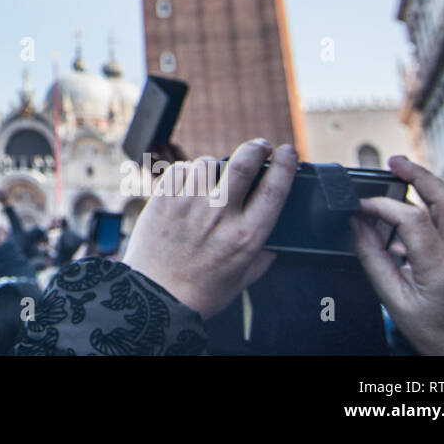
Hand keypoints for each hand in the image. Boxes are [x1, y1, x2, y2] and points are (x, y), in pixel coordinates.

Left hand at [121, 139, 296, 317]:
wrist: (154, 297)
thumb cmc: (201, 292)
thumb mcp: (243, 279)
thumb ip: (262, 256)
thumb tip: (276, 239)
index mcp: (246, 237)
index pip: (274, 190)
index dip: (285, 166)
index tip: (289, 152)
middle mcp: (219, 216)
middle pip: (242, 164)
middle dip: (256, 148)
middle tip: (260, 146)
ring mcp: (189, 204)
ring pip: (207, 163)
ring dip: (215, 165)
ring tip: (215, 176)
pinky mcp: (163, 199)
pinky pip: (181, 169)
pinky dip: (188, 172)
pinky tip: (189, 185)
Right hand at [352, 156, 443, 354]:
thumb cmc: (438, 335)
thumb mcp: (394, 301)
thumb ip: (373, 259)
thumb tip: (357, 225)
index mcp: (440, 270)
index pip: (412, 219)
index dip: (381, 206)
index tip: (360, 207)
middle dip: (419, 174)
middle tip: (393, 162)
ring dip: (427, 185)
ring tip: (399, 175)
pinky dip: (430, 207)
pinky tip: (408, 211)